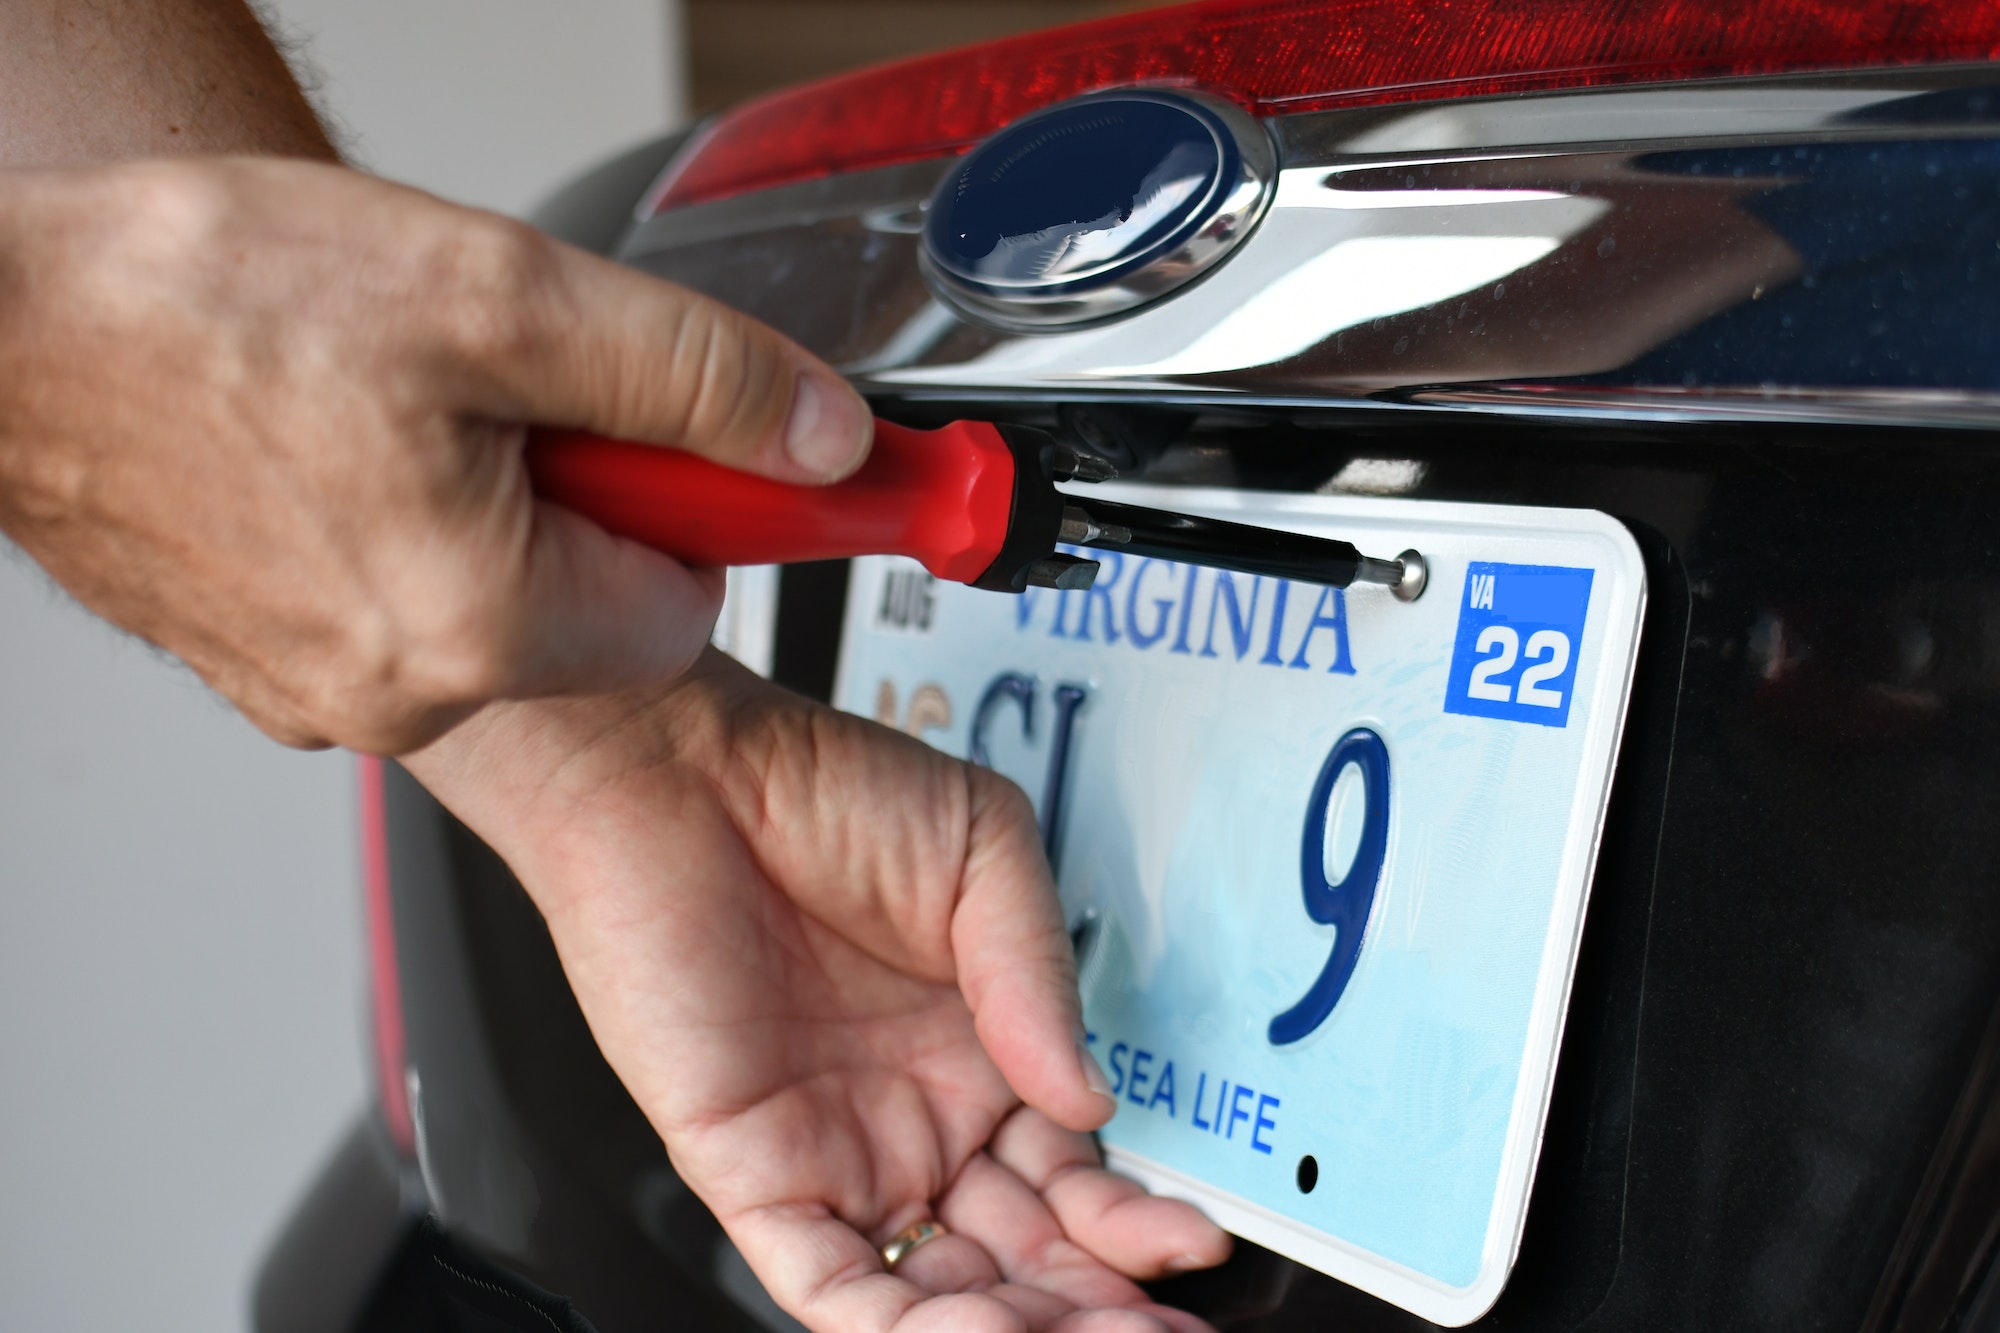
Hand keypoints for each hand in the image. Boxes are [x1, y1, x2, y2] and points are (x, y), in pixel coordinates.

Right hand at [0, 156, 869, 751]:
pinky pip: (396, 597)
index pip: (690, 602)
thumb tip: (819, 436)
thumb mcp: (501, 299)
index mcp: (477, 627)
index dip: (692, 498)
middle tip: (506, 383)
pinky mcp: (266, 657)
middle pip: (591, 608)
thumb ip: (690, 376)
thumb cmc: (200, 303)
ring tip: (396, 397)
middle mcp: (400, 693)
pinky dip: (402, 517)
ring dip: (488, 494)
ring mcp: (321, 687)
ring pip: (491, 597)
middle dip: (582, 490)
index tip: (679, 429)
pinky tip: (338, 435)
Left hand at [407, 652, 1231, 1332]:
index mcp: (983, 1055)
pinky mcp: (750, 1171)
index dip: (1132, 1226)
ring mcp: (837, 1152)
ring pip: (935, 1291)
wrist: (676, 768)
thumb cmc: (817, 787)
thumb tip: (1091, 1098)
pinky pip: (826, 1283)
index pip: (1074, 1179)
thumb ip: (1037, 973)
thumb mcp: (980, 850)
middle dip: (1090, 1306)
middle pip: (1019, 1256)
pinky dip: (896, 1326)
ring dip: (1011, 1328)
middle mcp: (916, 1119)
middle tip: (1156, 1330)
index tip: (1190, 1240)